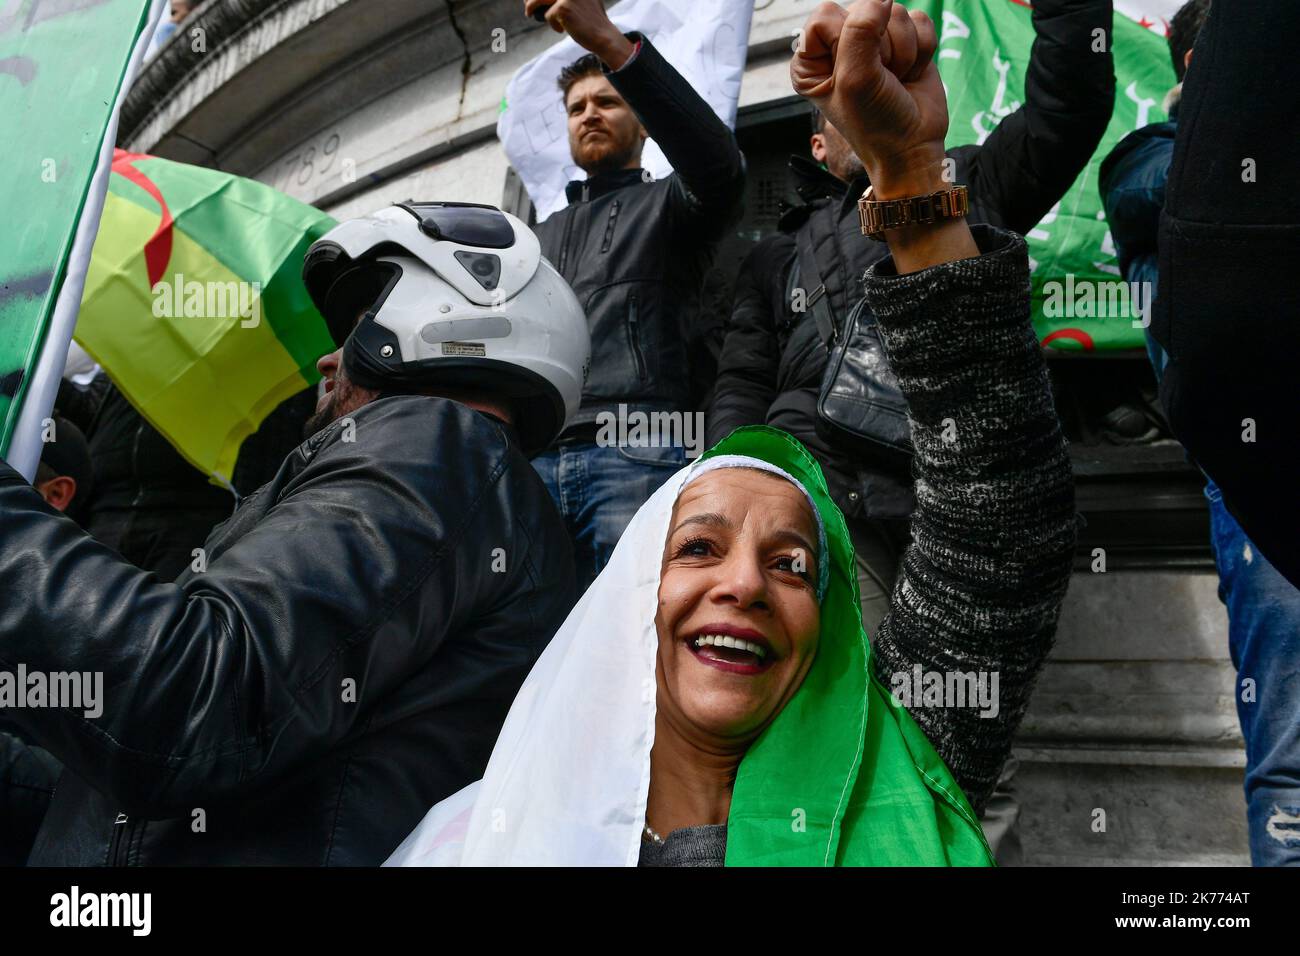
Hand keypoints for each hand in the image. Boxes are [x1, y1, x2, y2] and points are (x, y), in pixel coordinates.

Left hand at [523, 0, 634, 68]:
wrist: (604, 36)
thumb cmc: (593, 22)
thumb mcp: (584, 2)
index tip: (530, 0)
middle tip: (527, 5)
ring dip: (531, 6)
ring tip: (529, 13)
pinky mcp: (563, 8)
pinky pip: (548, 16)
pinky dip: (554, 25)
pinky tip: (562, 30)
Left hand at [792, 0, 947, 198]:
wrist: (912, 147)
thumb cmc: (874, 123)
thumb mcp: (856, 78)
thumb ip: (861, 30)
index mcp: (811, 59)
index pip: (825, 15)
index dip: (846, 39)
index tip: (853, 72)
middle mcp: (840, 47)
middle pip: (864, 9)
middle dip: (880, 46)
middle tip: (880, 80)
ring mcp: (874, 42)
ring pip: (896, 13)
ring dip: (903, 52)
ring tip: (895, 80)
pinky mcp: (906, 42)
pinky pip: (920, 21)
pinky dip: (921, 50)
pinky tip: (910, 74)